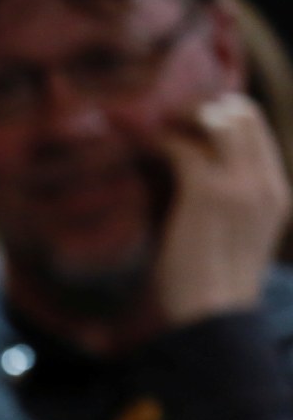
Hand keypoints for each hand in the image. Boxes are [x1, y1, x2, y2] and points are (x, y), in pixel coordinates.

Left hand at [153, 92, 291, 325]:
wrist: (212, 314)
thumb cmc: (212, 286)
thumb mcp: (237, 238)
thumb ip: (230, 206)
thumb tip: (193, 181)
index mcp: (275, 193)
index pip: (258, 131)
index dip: (226, 114)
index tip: (193, 117)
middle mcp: (263, 182)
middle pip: (244, 114)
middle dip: (204, 105)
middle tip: (168, 113)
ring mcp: (238, 184)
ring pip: (218, 121)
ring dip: (182, 116)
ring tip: (155, 123)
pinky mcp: (205, 191)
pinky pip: (183, 147)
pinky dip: (161, 140)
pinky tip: (144, 145)